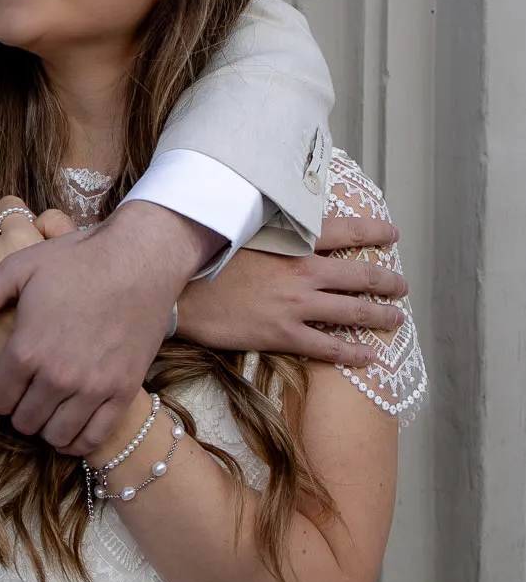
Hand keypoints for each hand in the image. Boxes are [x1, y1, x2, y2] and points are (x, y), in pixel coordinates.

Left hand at [0, 202, 214, 454]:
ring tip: (49, 409)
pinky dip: (79, 441)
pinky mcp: (124, 391)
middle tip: (28, 396)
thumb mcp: (18, 270)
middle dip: (21, 411)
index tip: (6, 385)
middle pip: (24, 422)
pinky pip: (94, 438)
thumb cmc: (76, 259)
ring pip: (56, 435)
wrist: (139, 258)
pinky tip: (73, 429)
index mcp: (26, 349)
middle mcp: (57, 375)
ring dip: (47, 427)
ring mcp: (93, 387)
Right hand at [174, 213, 406, 367]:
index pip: (345, 232)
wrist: (179, 290)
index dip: (374, 233)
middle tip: (401, 285)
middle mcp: (302, 271)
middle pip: (359, 276)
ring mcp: (295, 305)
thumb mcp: (244, 231)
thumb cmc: (206, 257)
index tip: (392, 235)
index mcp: (292, 242)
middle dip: (386, 281)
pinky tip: (369, 357)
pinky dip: (353, 353)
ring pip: (352, 312)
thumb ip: (274, 229)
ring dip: (379, 316)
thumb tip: (294, 224)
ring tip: (395, 319)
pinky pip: (329, 346)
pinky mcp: (283, 334)